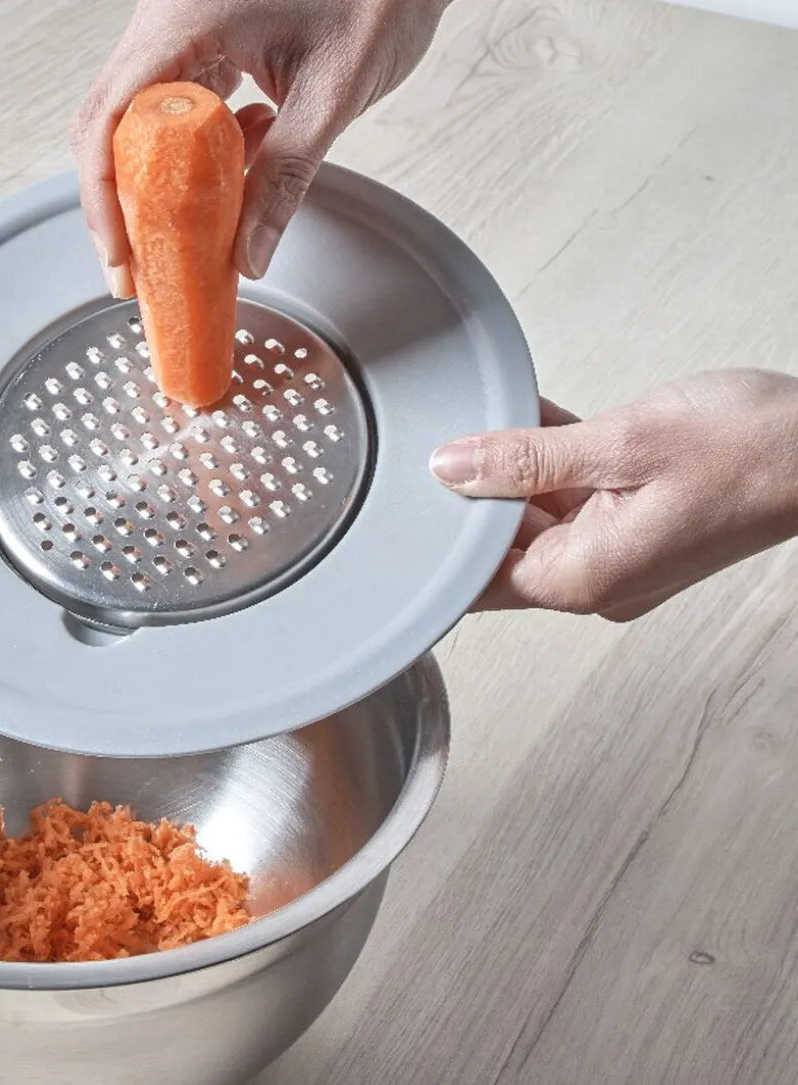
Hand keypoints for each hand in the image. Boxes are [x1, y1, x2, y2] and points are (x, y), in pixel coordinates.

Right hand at [71, 0, 449, 296]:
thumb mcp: (331, 94)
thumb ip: (285, 179)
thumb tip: (248, 256)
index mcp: (186, 17)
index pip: (112, 116)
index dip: (104, 196)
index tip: (120, 256)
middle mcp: (170, 18)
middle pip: (113, 124)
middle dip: (123, 202)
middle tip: (137, 268)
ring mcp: (183, 27)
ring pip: (142, 121)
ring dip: (162, 182)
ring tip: (189, 234)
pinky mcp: (206, 40)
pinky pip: (179, 109)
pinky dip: (197, 154)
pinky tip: (241, 164)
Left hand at [429, 370, 797, 620]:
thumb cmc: (757, 450)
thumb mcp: (623, 442)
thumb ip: (527, 458)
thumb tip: (453, 468)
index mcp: (584, 579)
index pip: (477, 583)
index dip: (439, 544)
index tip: (411, 504)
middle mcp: (597, 580)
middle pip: (503, 547)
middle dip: (476, 495)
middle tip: (453, 437)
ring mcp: (619, 555)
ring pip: (537, 517)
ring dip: (516, 470)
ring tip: (497, 417)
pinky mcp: (637, 527)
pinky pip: (575, 499)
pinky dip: (553, 464)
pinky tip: (533, 421)